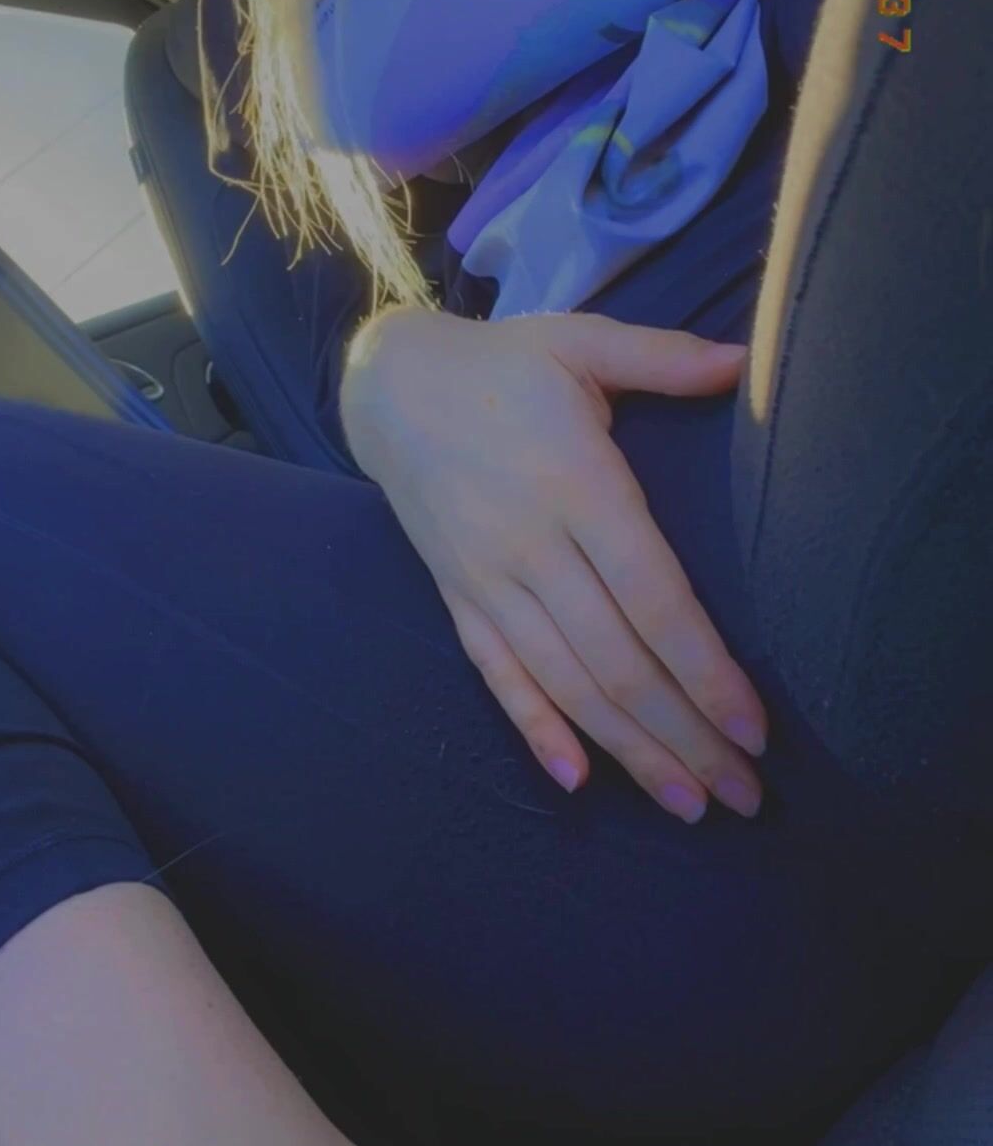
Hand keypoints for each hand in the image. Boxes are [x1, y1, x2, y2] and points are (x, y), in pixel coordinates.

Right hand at [341, 309, 766, 822]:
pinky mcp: (458, 597)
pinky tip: (580, 780)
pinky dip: (536, 730)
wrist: (390, 386)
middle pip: (616, 661)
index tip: (755, 727)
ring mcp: (487, 578)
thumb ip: (665, 356)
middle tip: (744, 795)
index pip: (652, 598)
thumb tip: (746, 362)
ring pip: (566, 684)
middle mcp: (530, 544)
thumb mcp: (581, 341)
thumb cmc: (503, 365)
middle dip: (685, 736)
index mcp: (575, 483)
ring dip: (631, 750)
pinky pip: (497, 676)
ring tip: (689, 803)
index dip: (705, 670)